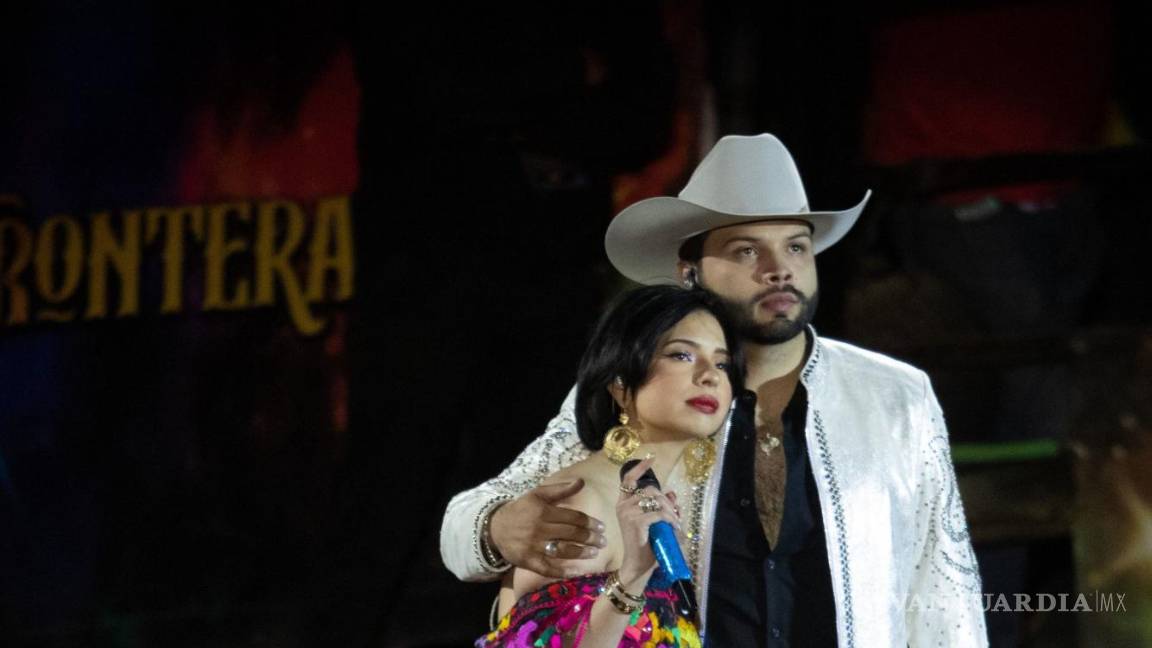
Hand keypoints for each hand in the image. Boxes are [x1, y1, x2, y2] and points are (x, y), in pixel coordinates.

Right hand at [489, 480, 606, 577]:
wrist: (496, 528)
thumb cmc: (522, 509)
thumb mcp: (538, 495)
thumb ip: (561, 489)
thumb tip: (581, 482)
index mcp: (543, 511)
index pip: (572, 517)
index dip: (589, 523)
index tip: (602, 527)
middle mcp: (539, 529)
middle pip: (570, 534)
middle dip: (590, 538)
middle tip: (604, 542)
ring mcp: (533, 546)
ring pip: (562, 551)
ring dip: (581, 553)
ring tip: (595, 553)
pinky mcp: (528, 561)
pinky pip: (547, 568)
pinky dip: (562, 571)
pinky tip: (575, 572)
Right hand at [615, 458, 681, 585]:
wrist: (638, 565)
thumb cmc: (645, 545)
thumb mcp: (655, 523)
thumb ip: (662, 508)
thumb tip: (672, 493)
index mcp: (624, 504)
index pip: (628, 480)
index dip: (640, 468)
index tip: (650, 459)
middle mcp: (623, 506)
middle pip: (650, 491)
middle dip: (666, 501)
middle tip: (675, 514)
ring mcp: (628, 513)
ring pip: (656, 501)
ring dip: (671, 511)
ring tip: (676, 523)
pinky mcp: (636, 522)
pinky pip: (659, 514)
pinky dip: (671, 519)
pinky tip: (675, 527)